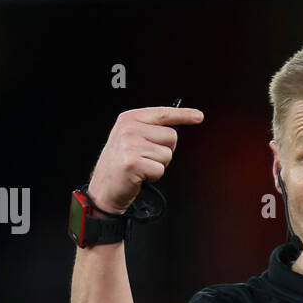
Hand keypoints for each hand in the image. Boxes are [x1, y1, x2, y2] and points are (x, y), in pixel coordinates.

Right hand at [87, 106, 203, 214]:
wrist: (104, 188)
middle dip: (165, 151)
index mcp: (129, 119)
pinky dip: (154, 176)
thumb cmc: (120, 165)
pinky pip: (160, 169)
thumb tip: (177, 127)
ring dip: (158, 165)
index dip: (183, 115)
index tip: (198, 116)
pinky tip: (139, 175)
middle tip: (146, 158)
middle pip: (171, 136)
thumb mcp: (131, 139)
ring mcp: (130, 144)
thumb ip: (150, 130)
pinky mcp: (133, 162)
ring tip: (141, 167)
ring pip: (168, 154)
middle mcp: (129, 128)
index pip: (163, 113)